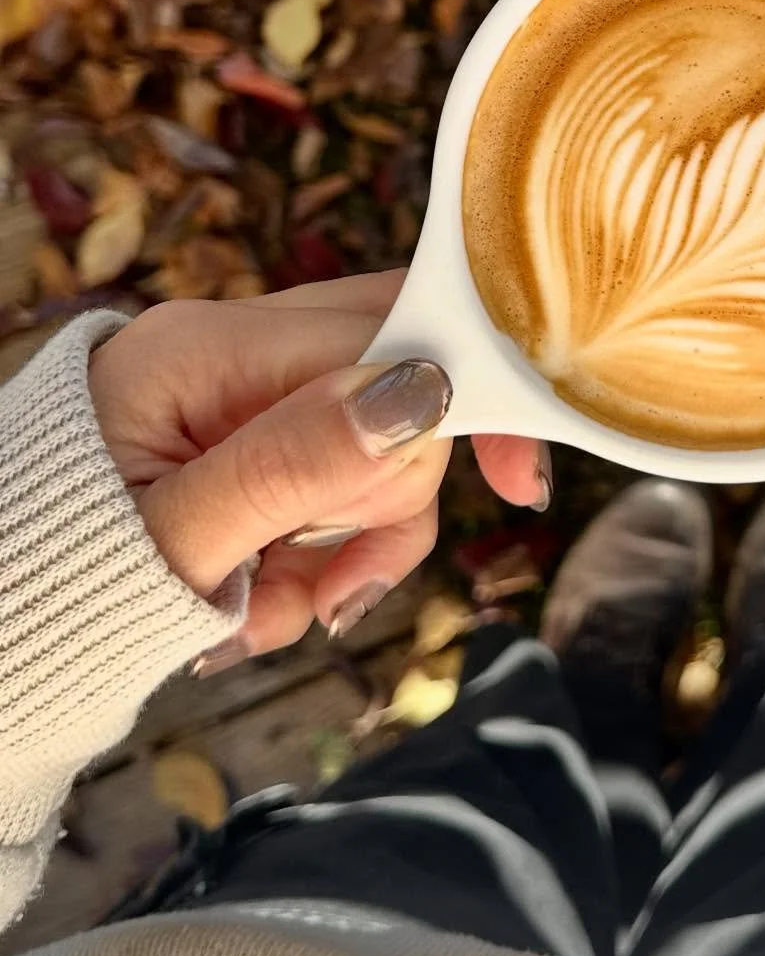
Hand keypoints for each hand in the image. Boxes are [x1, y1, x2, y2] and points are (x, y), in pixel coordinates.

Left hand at [88, 272, 547, 668]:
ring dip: (349, 548)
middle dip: (391, 501)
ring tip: (273, 617)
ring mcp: (242, 396)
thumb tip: (421, 393)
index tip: (519, 484)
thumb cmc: (55, 586)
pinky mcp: (251, 444)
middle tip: (338, 591)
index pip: (384, 338)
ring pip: (374, 447)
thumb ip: (294, 464)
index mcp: (205, 348)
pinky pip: (335, 484)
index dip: (461, 405)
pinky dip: (320, 556)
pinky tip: (260, 605)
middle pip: (394, 384)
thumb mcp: (177, 541)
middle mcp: (231, 351)